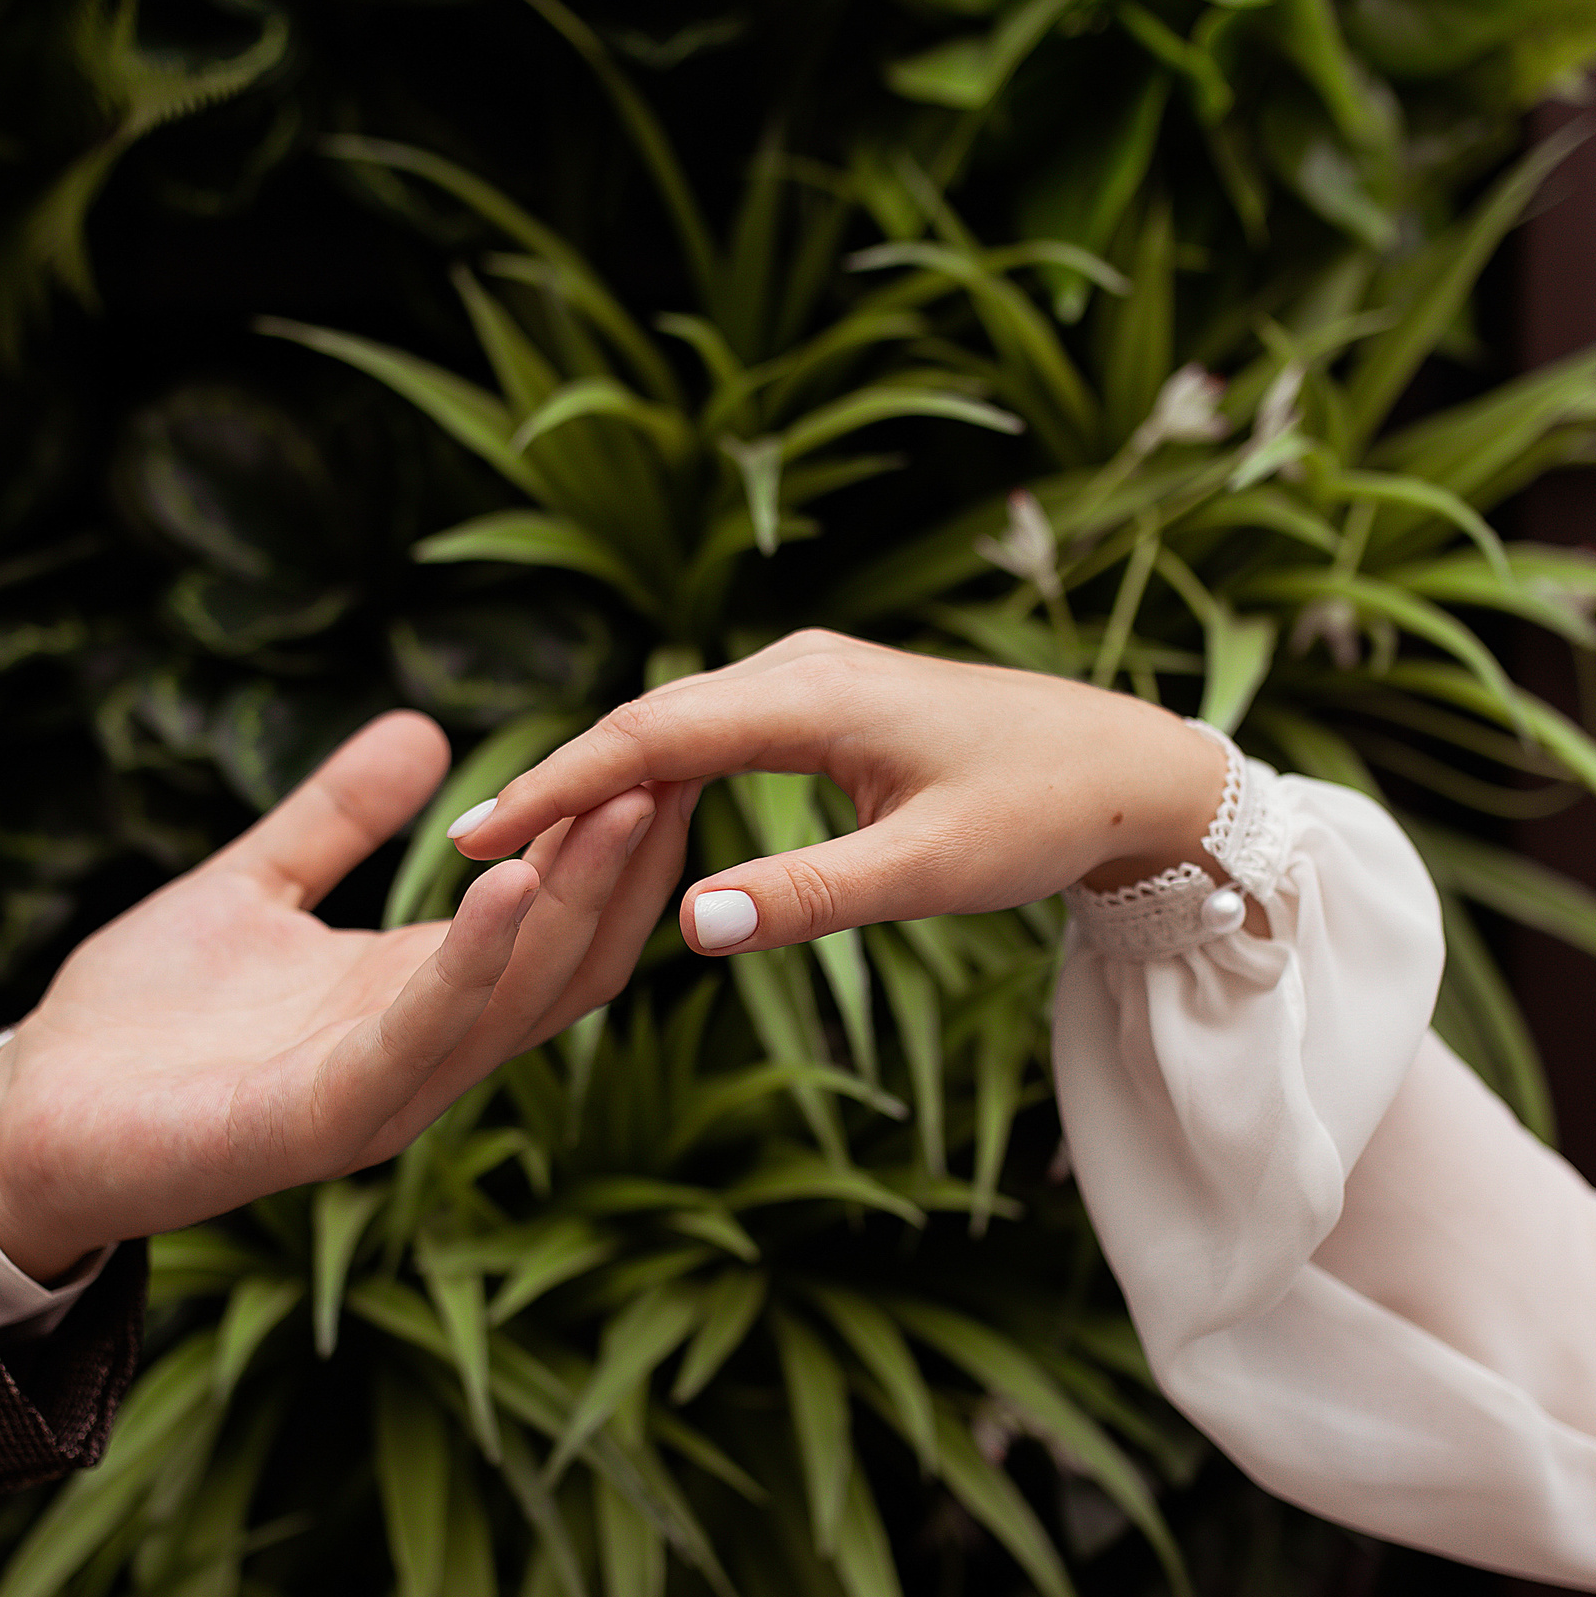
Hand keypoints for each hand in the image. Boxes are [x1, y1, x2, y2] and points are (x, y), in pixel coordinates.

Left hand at [0, 710, 691, 1281]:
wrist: (26, 1123)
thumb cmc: (135, 1022)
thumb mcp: (251, 889)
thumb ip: (333, 821)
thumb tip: (423, 730)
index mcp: (415, 999)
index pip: (554, 923)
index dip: (609, 841)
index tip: (658, 745)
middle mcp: (423, 1055)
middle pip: (570, 960)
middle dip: (627, 862)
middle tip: (684, 760)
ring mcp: (382, 1095)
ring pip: (519, 998)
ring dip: (579, 897)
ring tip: (625, 801)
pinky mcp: (322, 1121)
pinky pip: (421, 1036)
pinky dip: (474, 958)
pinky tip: (509, 880)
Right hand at [447, 632, 1241, 956]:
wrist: (1129, 770)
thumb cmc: (1041, 813)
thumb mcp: (929, 870)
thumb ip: (809, 895)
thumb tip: (688, 926)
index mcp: (809, 696)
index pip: (646, 737)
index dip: (555, 788)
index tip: (473, 837)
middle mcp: (795, 670)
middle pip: (642, 725)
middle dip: (555, 788)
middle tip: (465, 857)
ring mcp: (806, 682)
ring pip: (671, 730)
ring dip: (599, 785)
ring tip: (517, 847)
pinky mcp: (820, 707)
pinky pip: (709, 737)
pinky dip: (652, 780)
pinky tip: (617, 825)